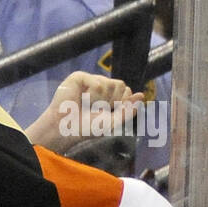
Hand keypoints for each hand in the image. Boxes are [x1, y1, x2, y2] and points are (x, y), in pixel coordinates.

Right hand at [27, 71, 144, 152]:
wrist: (65, 129)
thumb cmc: (85, 128)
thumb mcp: (111, 123)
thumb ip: (127, 111)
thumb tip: (142, 96)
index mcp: (108, 96)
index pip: (125, 90)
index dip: (122, 101)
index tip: (110, 112)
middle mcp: (100, 85)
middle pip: (120, 85)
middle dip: (111, 102)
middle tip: (96, 110)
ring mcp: (90, 80)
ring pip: (108, 84)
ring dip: (99, 101)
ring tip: (86, 107)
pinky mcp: (79, 77)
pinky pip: (97, 82)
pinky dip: (92, 96)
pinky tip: (81, 100)